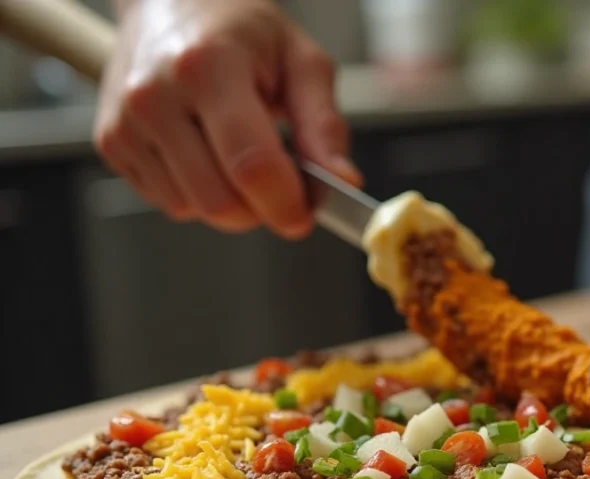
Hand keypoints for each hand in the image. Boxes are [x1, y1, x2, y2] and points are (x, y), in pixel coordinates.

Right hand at [94, 0, 360, 237]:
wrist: (171, 1)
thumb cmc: (242, 30)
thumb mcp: (300, 62)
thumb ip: (324, 125)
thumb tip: (342, 180)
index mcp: (209, 67)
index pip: (252, 165)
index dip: (286, 203)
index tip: (306, 211)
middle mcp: (156, 95)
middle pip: (220, 201)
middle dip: (260, 209)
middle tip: (279, 182)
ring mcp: (126, 122)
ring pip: (192, 210)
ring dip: (230, 203)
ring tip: (238, 155)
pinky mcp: (112, 142)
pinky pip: (167, 202)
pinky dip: (198, 194)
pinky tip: (207, 154)